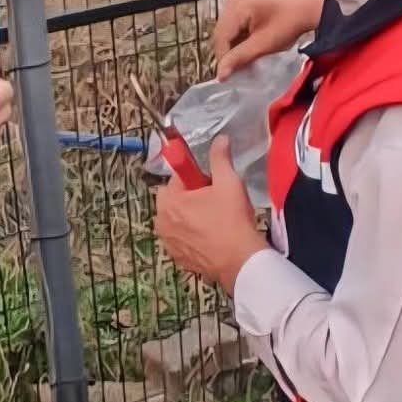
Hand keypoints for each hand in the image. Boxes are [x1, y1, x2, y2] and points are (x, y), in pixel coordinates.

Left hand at [153, 139, 267, 292]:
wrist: (240, 261)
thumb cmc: (232, 221)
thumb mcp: (228, 182)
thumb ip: (220, 157)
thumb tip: (220, 139)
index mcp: (169, 201)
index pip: (177, 177)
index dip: (196, 177)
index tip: (211, 183)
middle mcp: (161, 222)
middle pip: (174, 199)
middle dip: (191, 197)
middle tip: (216, 201)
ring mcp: (168, 242)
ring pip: (178, 219)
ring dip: (191, 216)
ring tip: (216, 220)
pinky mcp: (178, 258)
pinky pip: (182, 238)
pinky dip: (193, 235)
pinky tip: (213, 237)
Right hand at [214, 0, 327, 79]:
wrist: (311, 2)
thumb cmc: (292, 21)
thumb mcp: (264, 44)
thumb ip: (240, 58)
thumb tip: (221, 74)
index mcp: (236, 5)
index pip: (221, 37)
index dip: (224, 59)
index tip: (228, 76)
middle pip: (223, 31)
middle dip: (230, 51)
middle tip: (239, 68)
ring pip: (228, 27)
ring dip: (235, 43)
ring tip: (247, 56)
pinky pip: (235, 19)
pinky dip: (241, 33)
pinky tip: (250, 42)